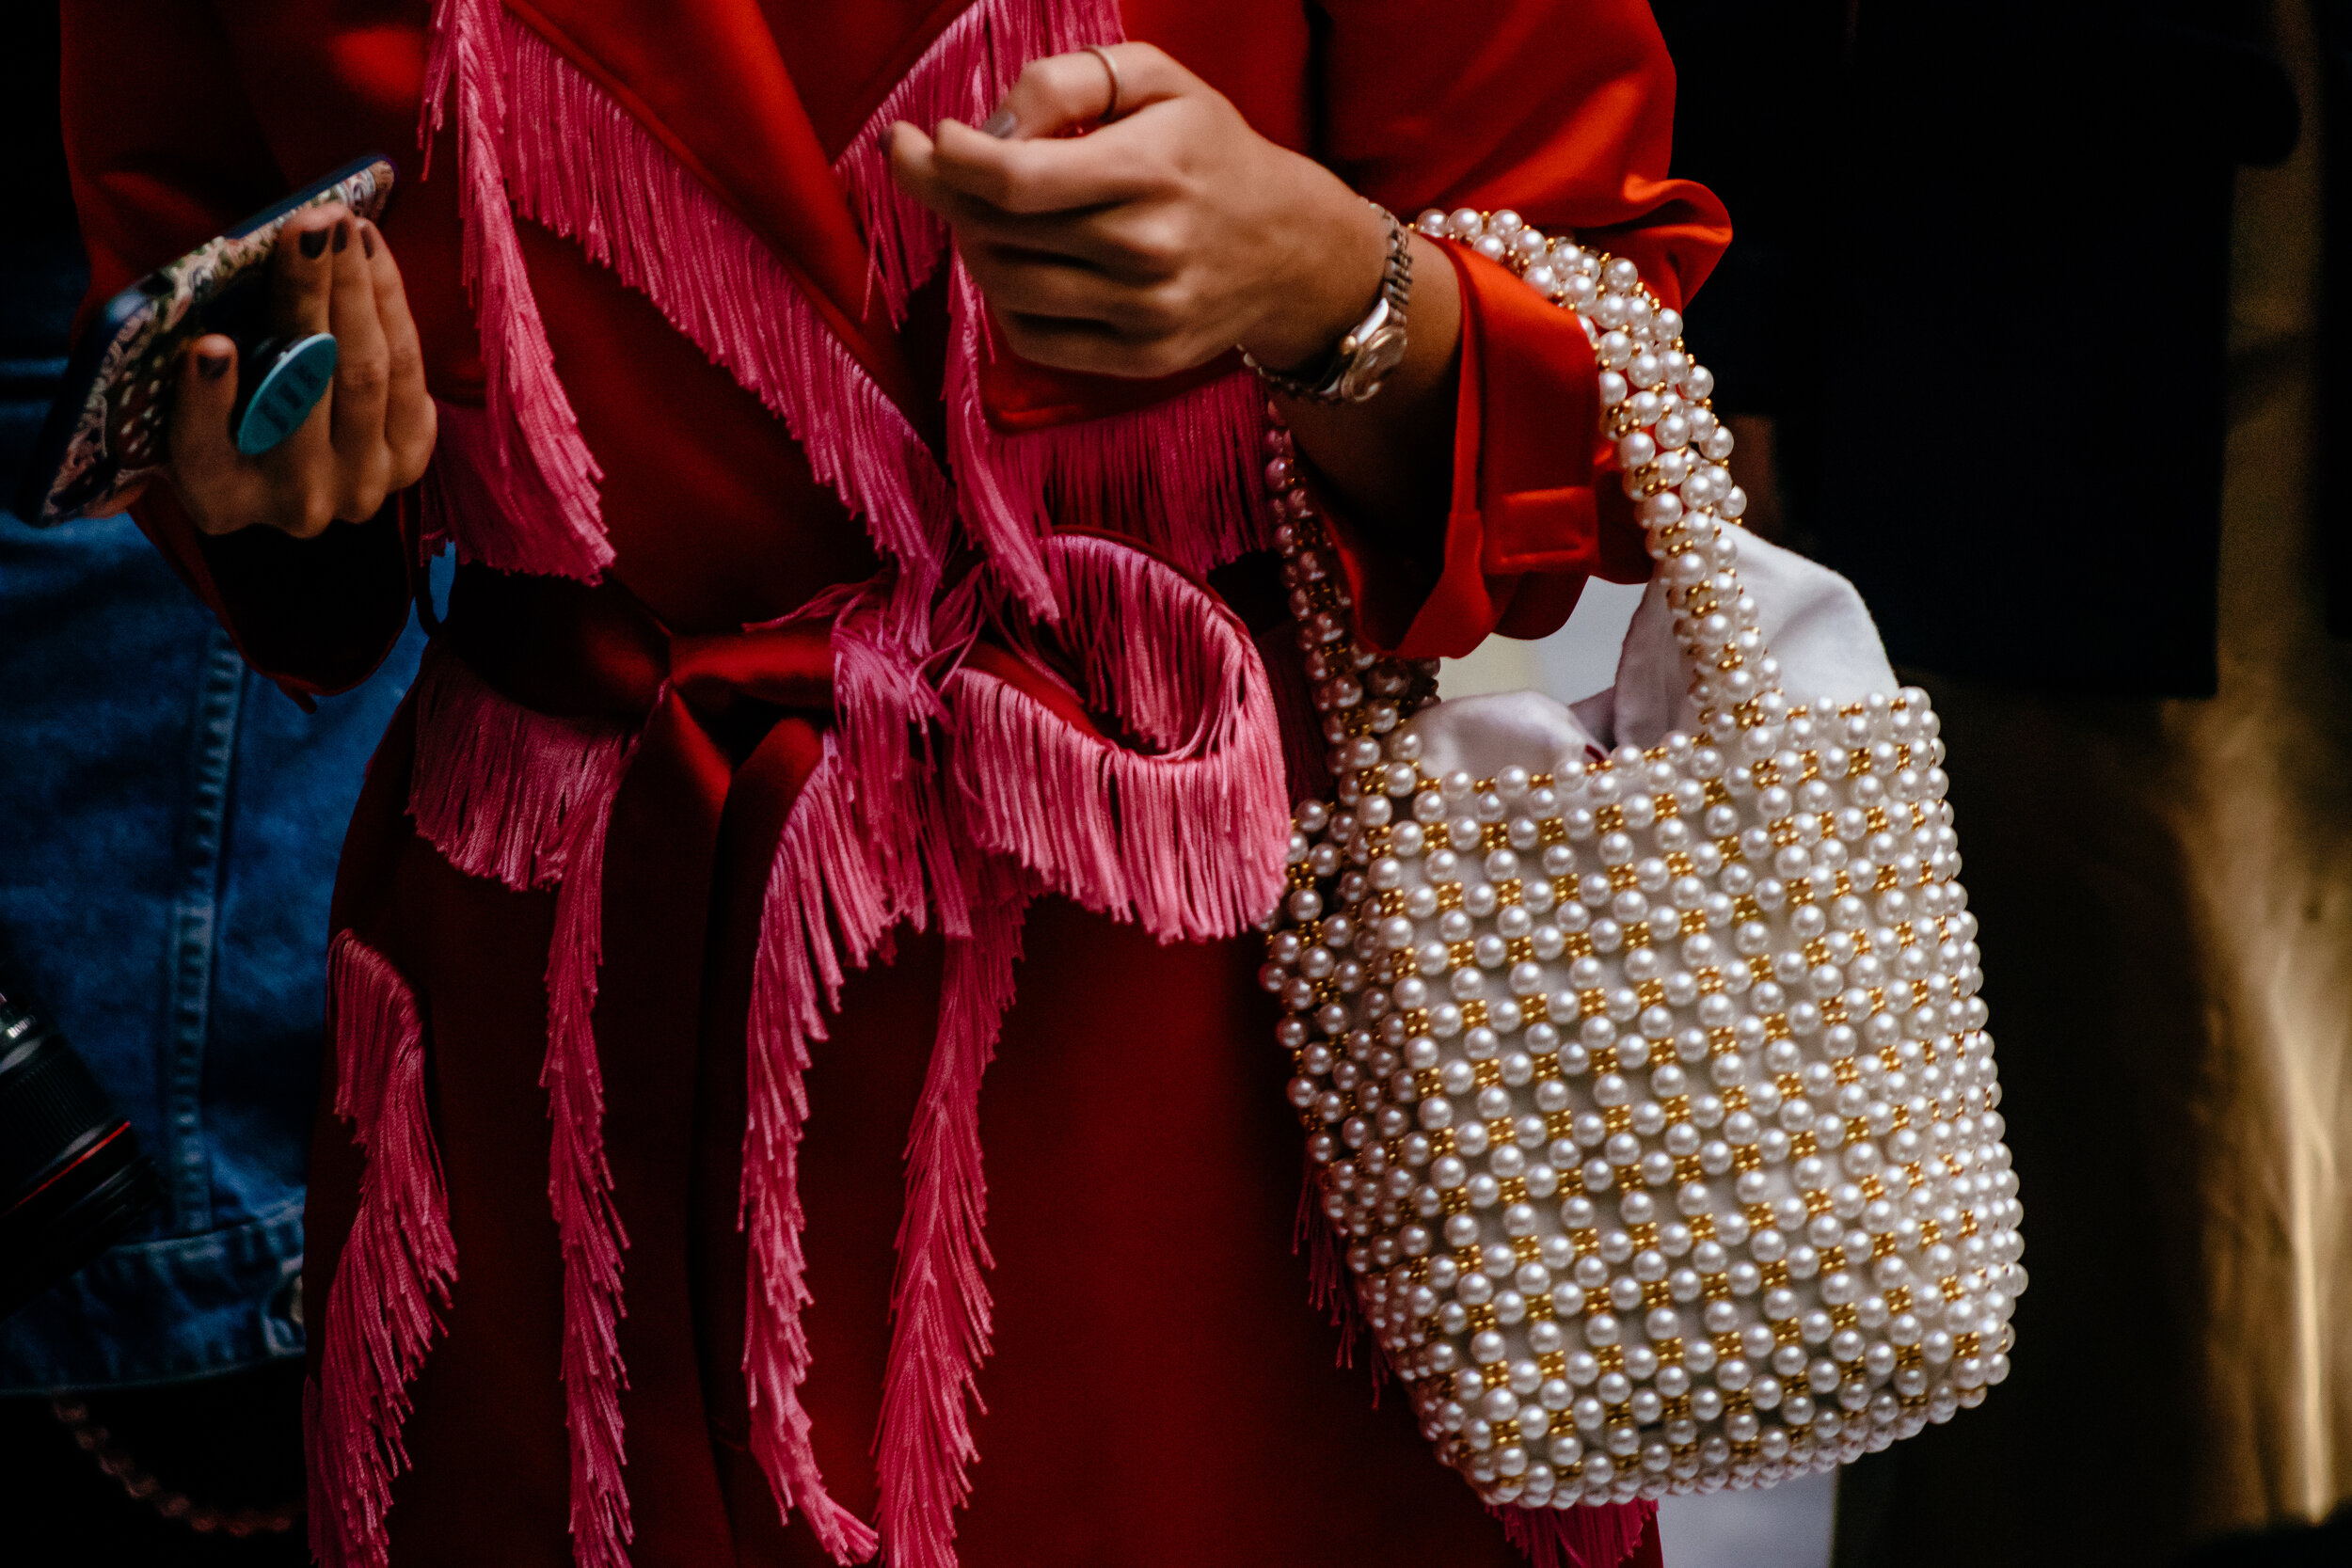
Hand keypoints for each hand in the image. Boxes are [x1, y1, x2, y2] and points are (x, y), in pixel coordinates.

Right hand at [163, 203, 434, 537]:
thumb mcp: (179, 395)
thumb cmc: (222, 402)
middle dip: (306, 297)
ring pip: (364, 374)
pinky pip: (406, 369)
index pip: (204, 453)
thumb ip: (180, 370)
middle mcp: (295, 504)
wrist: (294, 452)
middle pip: (303, 391)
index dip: (208, 401)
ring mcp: (361, 487)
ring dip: (354, 286)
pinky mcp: (410, 459)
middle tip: (306, 226)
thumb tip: (198, 319)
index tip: (209, 345)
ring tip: (341, 222)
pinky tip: (369, 247)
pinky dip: (388, 300)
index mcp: (219, 498)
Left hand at [885, 44, 1392, 379]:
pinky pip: (1030, 339)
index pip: (1014, 180)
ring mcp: (1143, 313)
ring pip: (1004, 285)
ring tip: (981, 212)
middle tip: (936, 167)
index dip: (950, 160)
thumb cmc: (1210, 152)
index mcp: (1151, 169)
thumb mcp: (1159, 81)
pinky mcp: (1137, 359)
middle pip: (997, 232)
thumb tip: (990, 129)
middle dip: (948, 194)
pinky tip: (1018, 264)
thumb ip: (1067, 83)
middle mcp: (1147, 248)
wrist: (1290, 249)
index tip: (926, 139)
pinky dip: (1003, 300)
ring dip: (973, 245)